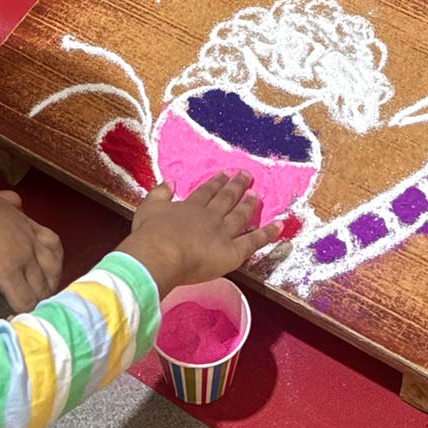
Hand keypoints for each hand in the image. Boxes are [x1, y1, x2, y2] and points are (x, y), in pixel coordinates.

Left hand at [0, 169, 63, 311]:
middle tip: (25, 307)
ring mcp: (33, 239)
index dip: (22, 315)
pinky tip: (50, 265)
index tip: (14, 319)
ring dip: (49, 283)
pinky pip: (55, 244)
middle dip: (36, 303)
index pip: (26, 302)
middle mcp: (26, 256)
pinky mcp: (34, 225)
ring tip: (40, 291)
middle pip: (42, 289)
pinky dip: (56, 259)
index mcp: (7, 270)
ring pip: (53, 268)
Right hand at [119, 172, 282, 293]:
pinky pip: (253, 241)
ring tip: (257, 194)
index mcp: (190, 207)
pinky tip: (280, 225)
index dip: (215, 183)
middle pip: (225, 199)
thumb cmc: (150, 235)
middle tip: (246, 175)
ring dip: (249, 205)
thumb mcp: (148, 208)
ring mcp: (223, 233)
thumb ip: (160, 194)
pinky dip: (267, 233)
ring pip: (240, 216)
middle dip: (236, 186)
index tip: (224, 173)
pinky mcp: (233, 251)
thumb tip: (170, 182)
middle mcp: (209, 217)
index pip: (205, 193)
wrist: (161, 254)